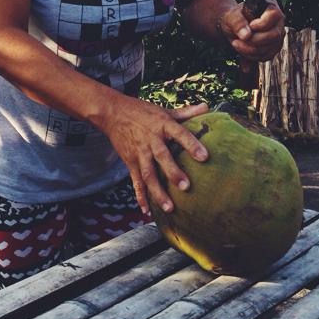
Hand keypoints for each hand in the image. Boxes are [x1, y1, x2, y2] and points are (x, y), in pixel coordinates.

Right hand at [99, 96, 209, 214]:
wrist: (112, 113)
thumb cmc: (141, 111)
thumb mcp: (164, 110)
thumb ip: (186, 113)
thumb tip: (207, 107)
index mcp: (162, 125)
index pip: (179, 134)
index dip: (191, 145)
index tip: (204, 157)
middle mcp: (150, 140)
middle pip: (162, 157)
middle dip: (173, 172)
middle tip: (185, 186)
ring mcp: (139, 153)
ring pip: (148, 174)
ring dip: (158, 191)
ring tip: (169, 207)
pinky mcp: (130, 162)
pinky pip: (136, 182)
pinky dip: (140, 197)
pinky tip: (147, 211)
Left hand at [220, 0, 285, 62]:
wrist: (233, 28)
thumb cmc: (234, 18)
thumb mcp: (231, 17)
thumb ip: (237, 22)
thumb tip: (246, 35)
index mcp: (270, 7)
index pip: (275, 15)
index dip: (263, 24)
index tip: (250, 26)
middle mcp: (278, 22)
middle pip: (274, 35)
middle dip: (254, 41)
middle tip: (237, 40)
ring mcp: (277, 36)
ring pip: (270, 48)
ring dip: (250, 50)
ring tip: (236, 43)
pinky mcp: (273, 48)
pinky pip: (266, 56)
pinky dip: (252, 56)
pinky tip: (242, 49)